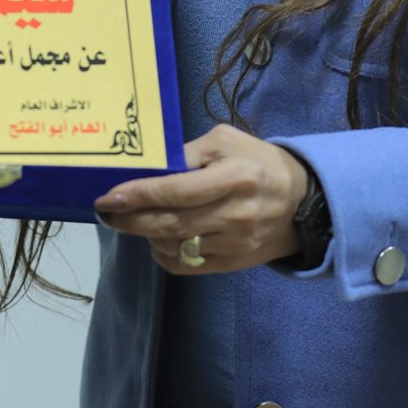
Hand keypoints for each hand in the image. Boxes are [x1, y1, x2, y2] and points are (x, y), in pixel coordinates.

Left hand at [93, 123, 309, 274]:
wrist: (301, 202)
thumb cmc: (258, 163)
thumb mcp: (227, 142)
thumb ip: (189, 153)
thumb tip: (149, 169)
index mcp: (235, 177)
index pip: (177, 191)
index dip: (139, 195)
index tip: (108, 196)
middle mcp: (235, 214)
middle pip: (170, 224)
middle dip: (130, 219)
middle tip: (106, 212)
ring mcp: (234, 244)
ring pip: (174, 247)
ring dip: (145, 235)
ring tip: (134, 219)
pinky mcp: (231, 264)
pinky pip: (185, 265)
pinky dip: (163, 252)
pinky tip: (158, 237)